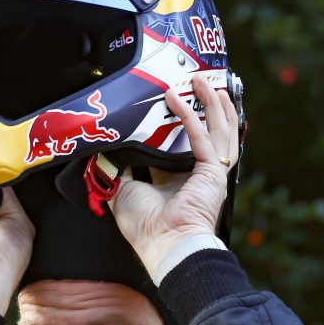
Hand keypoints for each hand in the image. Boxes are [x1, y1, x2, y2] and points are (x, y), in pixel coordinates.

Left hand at [110, 73, 239, 278]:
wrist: (164, 245)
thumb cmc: (146, 227)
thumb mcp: (123, 191)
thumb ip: (117, 168)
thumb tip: (104, 150)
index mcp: (178, 180)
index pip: (185, 143)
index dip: (182, 120)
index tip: (174, 97)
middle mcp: (197, 174)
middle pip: (210, 131)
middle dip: (207, 104)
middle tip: (198, 80)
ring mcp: (210, 173)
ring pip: (219, 130)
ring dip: (212, 103)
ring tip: (204, 79)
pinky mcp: (212, 173)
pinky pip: (204, 138)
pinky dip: (191, 116)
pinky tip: (180, 98)